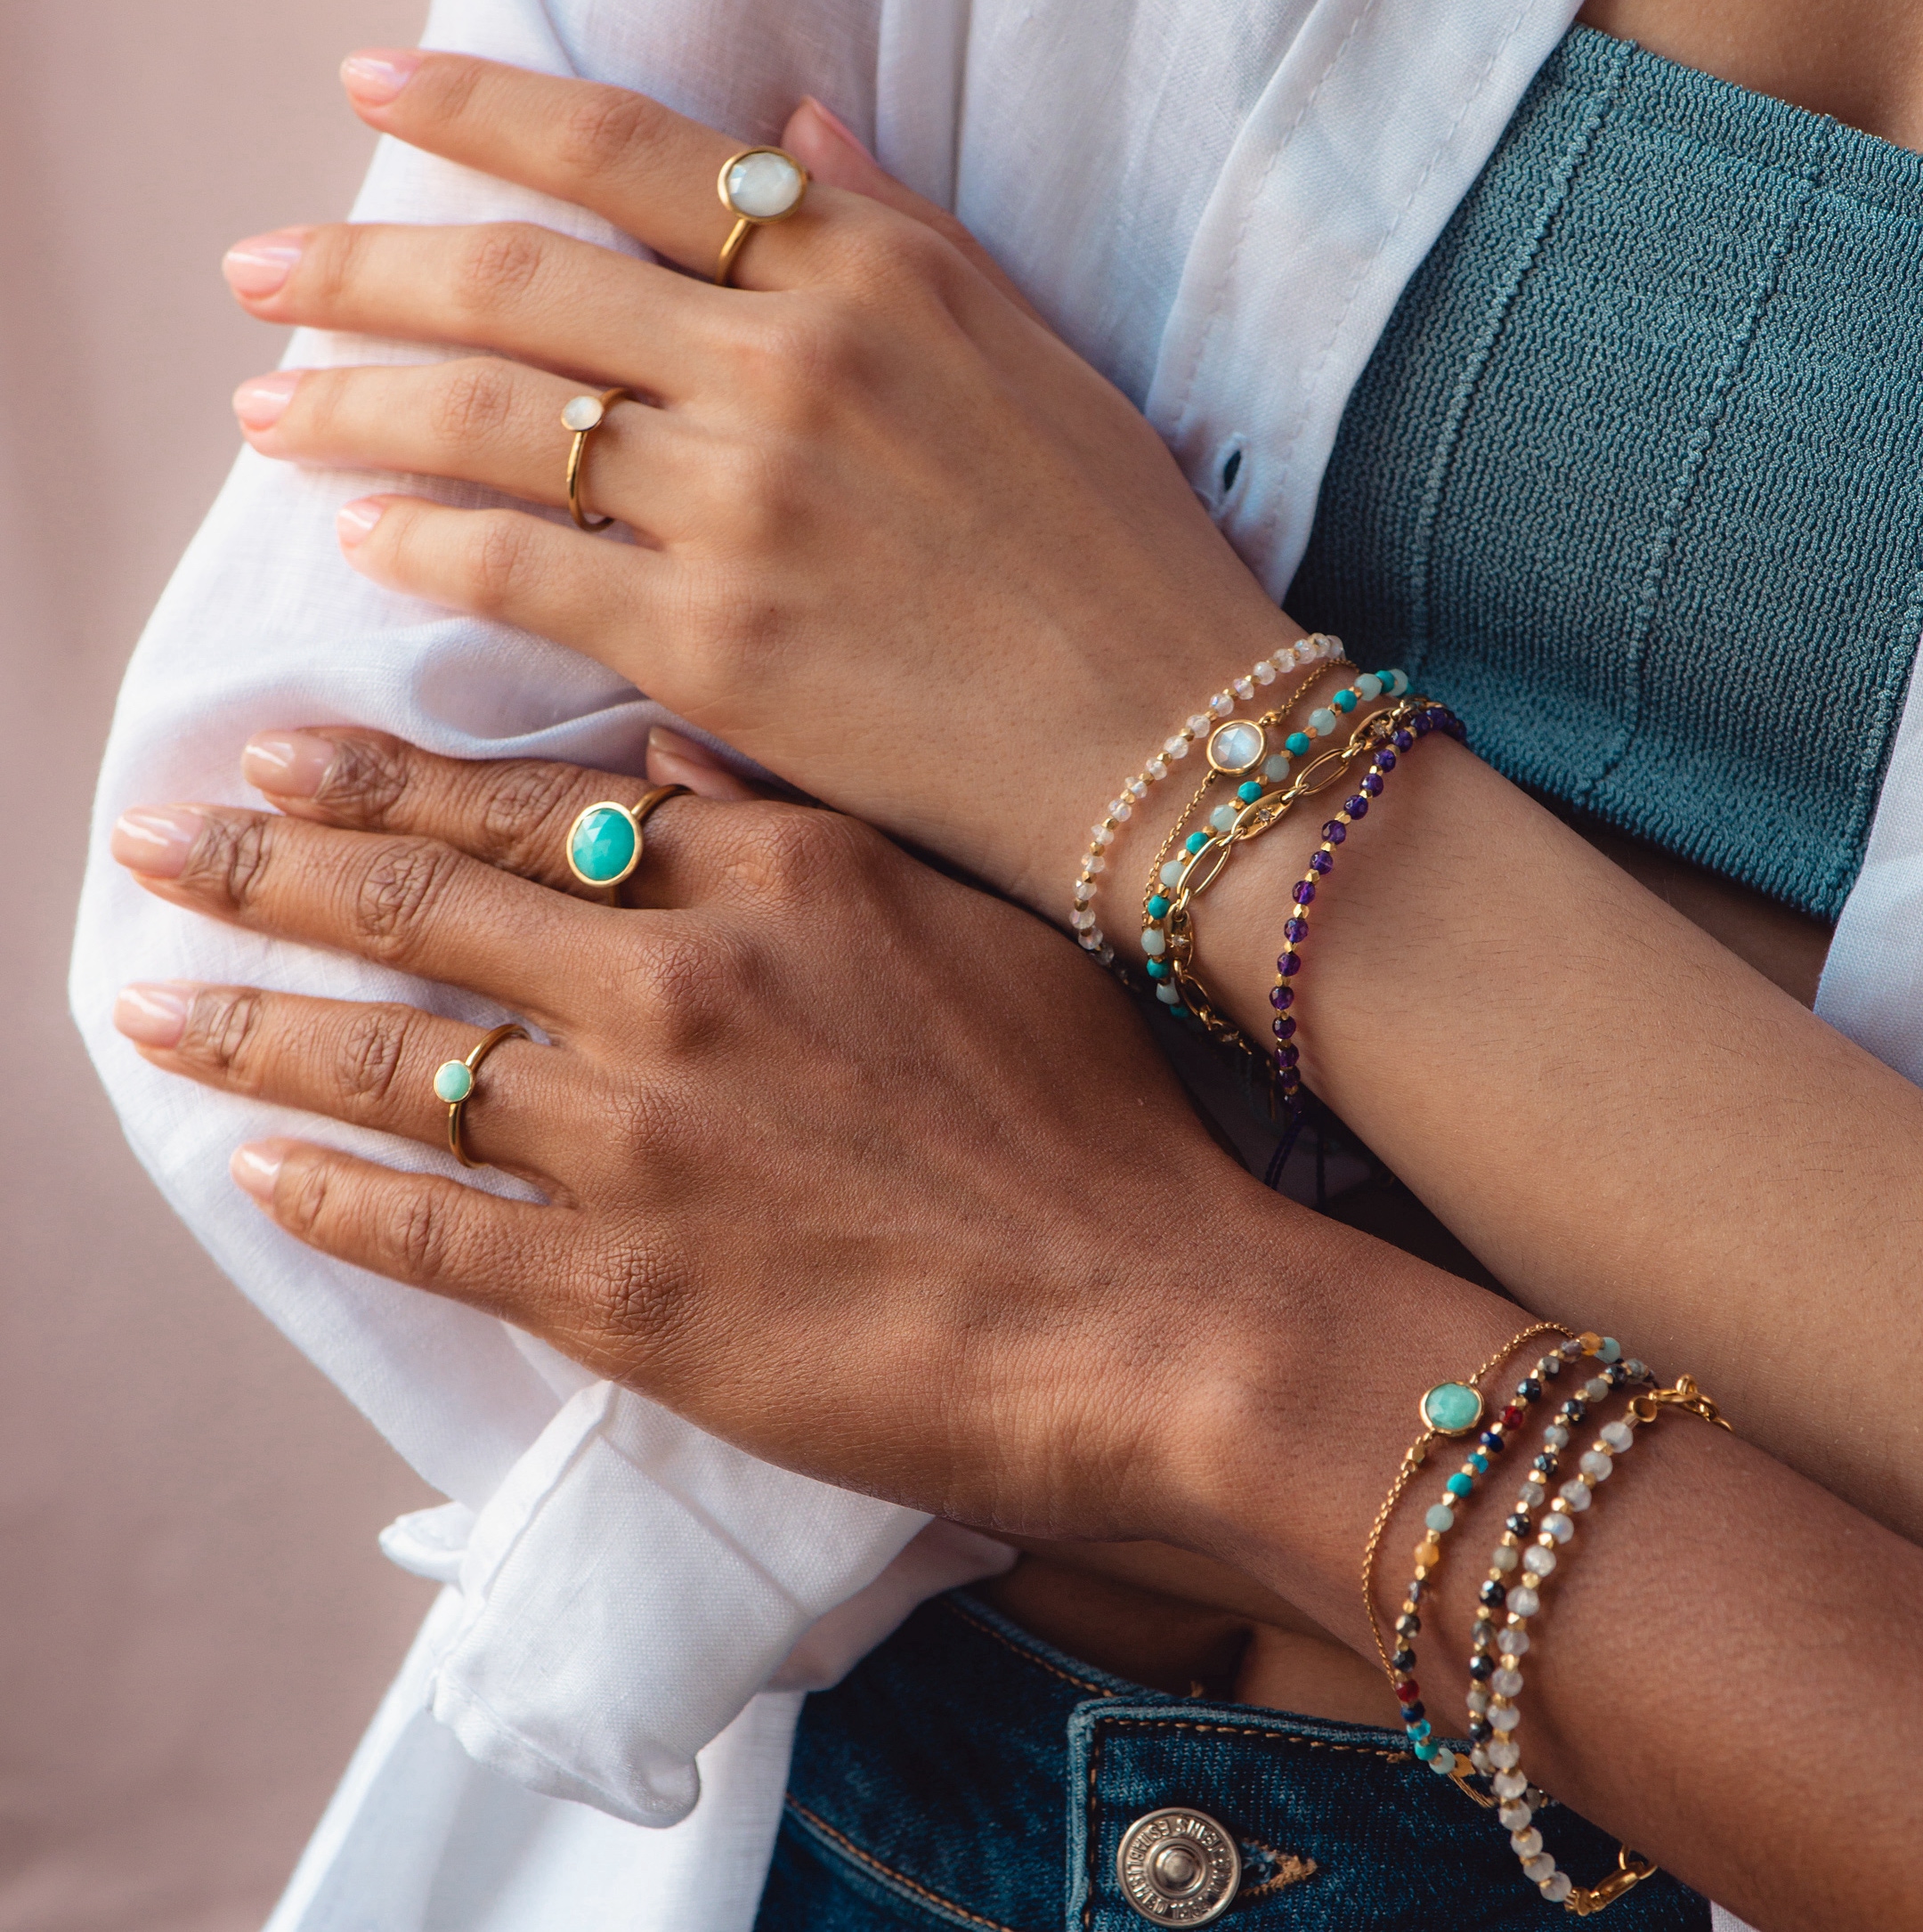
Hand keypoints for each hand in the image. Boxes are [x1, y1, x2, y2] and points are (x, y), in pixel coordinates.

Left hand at [107, 727, 1295, 1543]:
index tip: (282, 757)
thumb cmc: (1087, 1111)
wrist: (1144, 1312)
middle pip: (423, 905)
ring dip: (248, 1024)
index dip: (385, 777)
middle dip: (264, 866)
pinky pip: (429, 1228)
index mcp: (772, 875)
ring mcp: (636, 1141)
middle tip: (154, 838)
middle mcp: (677, 986)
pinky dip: (326, 1195)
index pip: (532, 801)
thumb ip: (810, 829)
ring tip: (143, 995)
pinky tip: (250, 1171)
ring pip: (390, 1061)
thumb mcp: (969, 916)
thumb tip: (675, 749)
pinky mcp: (621, 1292)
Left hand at [223, 53, 1293, 910]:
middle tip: (261, 269)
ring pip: (496, 421)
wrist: (1169, 744)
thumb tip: (785, 133)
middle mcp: (790, 367)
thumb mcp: (1034, 356)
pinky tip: (363, 540)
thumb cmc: (1120, 559)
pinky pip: (523, 574)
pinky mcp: (713, 647)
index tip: (375, 94)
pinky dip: (426, 547)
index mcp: (870, 276)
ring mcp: (743, 507)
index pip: (631, 151)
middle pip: (521, 280)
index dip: (482, 111)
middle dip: (362, 261)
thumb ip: (899, 234)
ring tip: (268, 406)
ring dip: (357, 404)